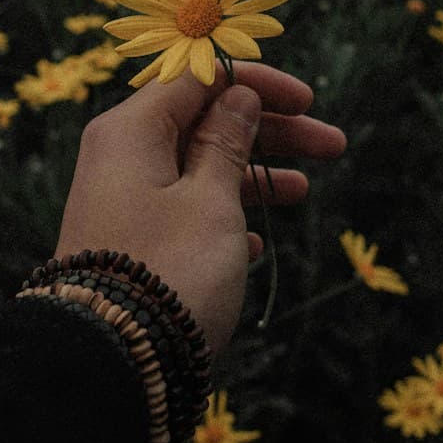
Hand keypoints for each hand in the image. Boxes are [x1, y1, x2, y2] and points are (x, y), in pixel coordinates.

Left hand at [55, 61, 345, 353]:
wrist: (110, 363)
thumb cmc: (169, 269)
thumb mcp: (211, 200)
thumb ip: (226, 143)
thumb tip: (235, 96)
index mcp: (131, 130)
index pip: (196, 80)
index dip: (254, 84)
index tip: (306, 101)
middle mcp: (121, 158)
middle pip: (203, 123)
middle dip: (268, 132)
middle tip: (332, 145)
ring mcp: (124, 202)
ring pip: (198, 169)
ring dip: (253, 176)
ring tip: (303, 192)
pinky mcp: (131, 243)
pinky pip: (184, 211)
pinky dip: (222, 215)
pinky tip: (255, 242)